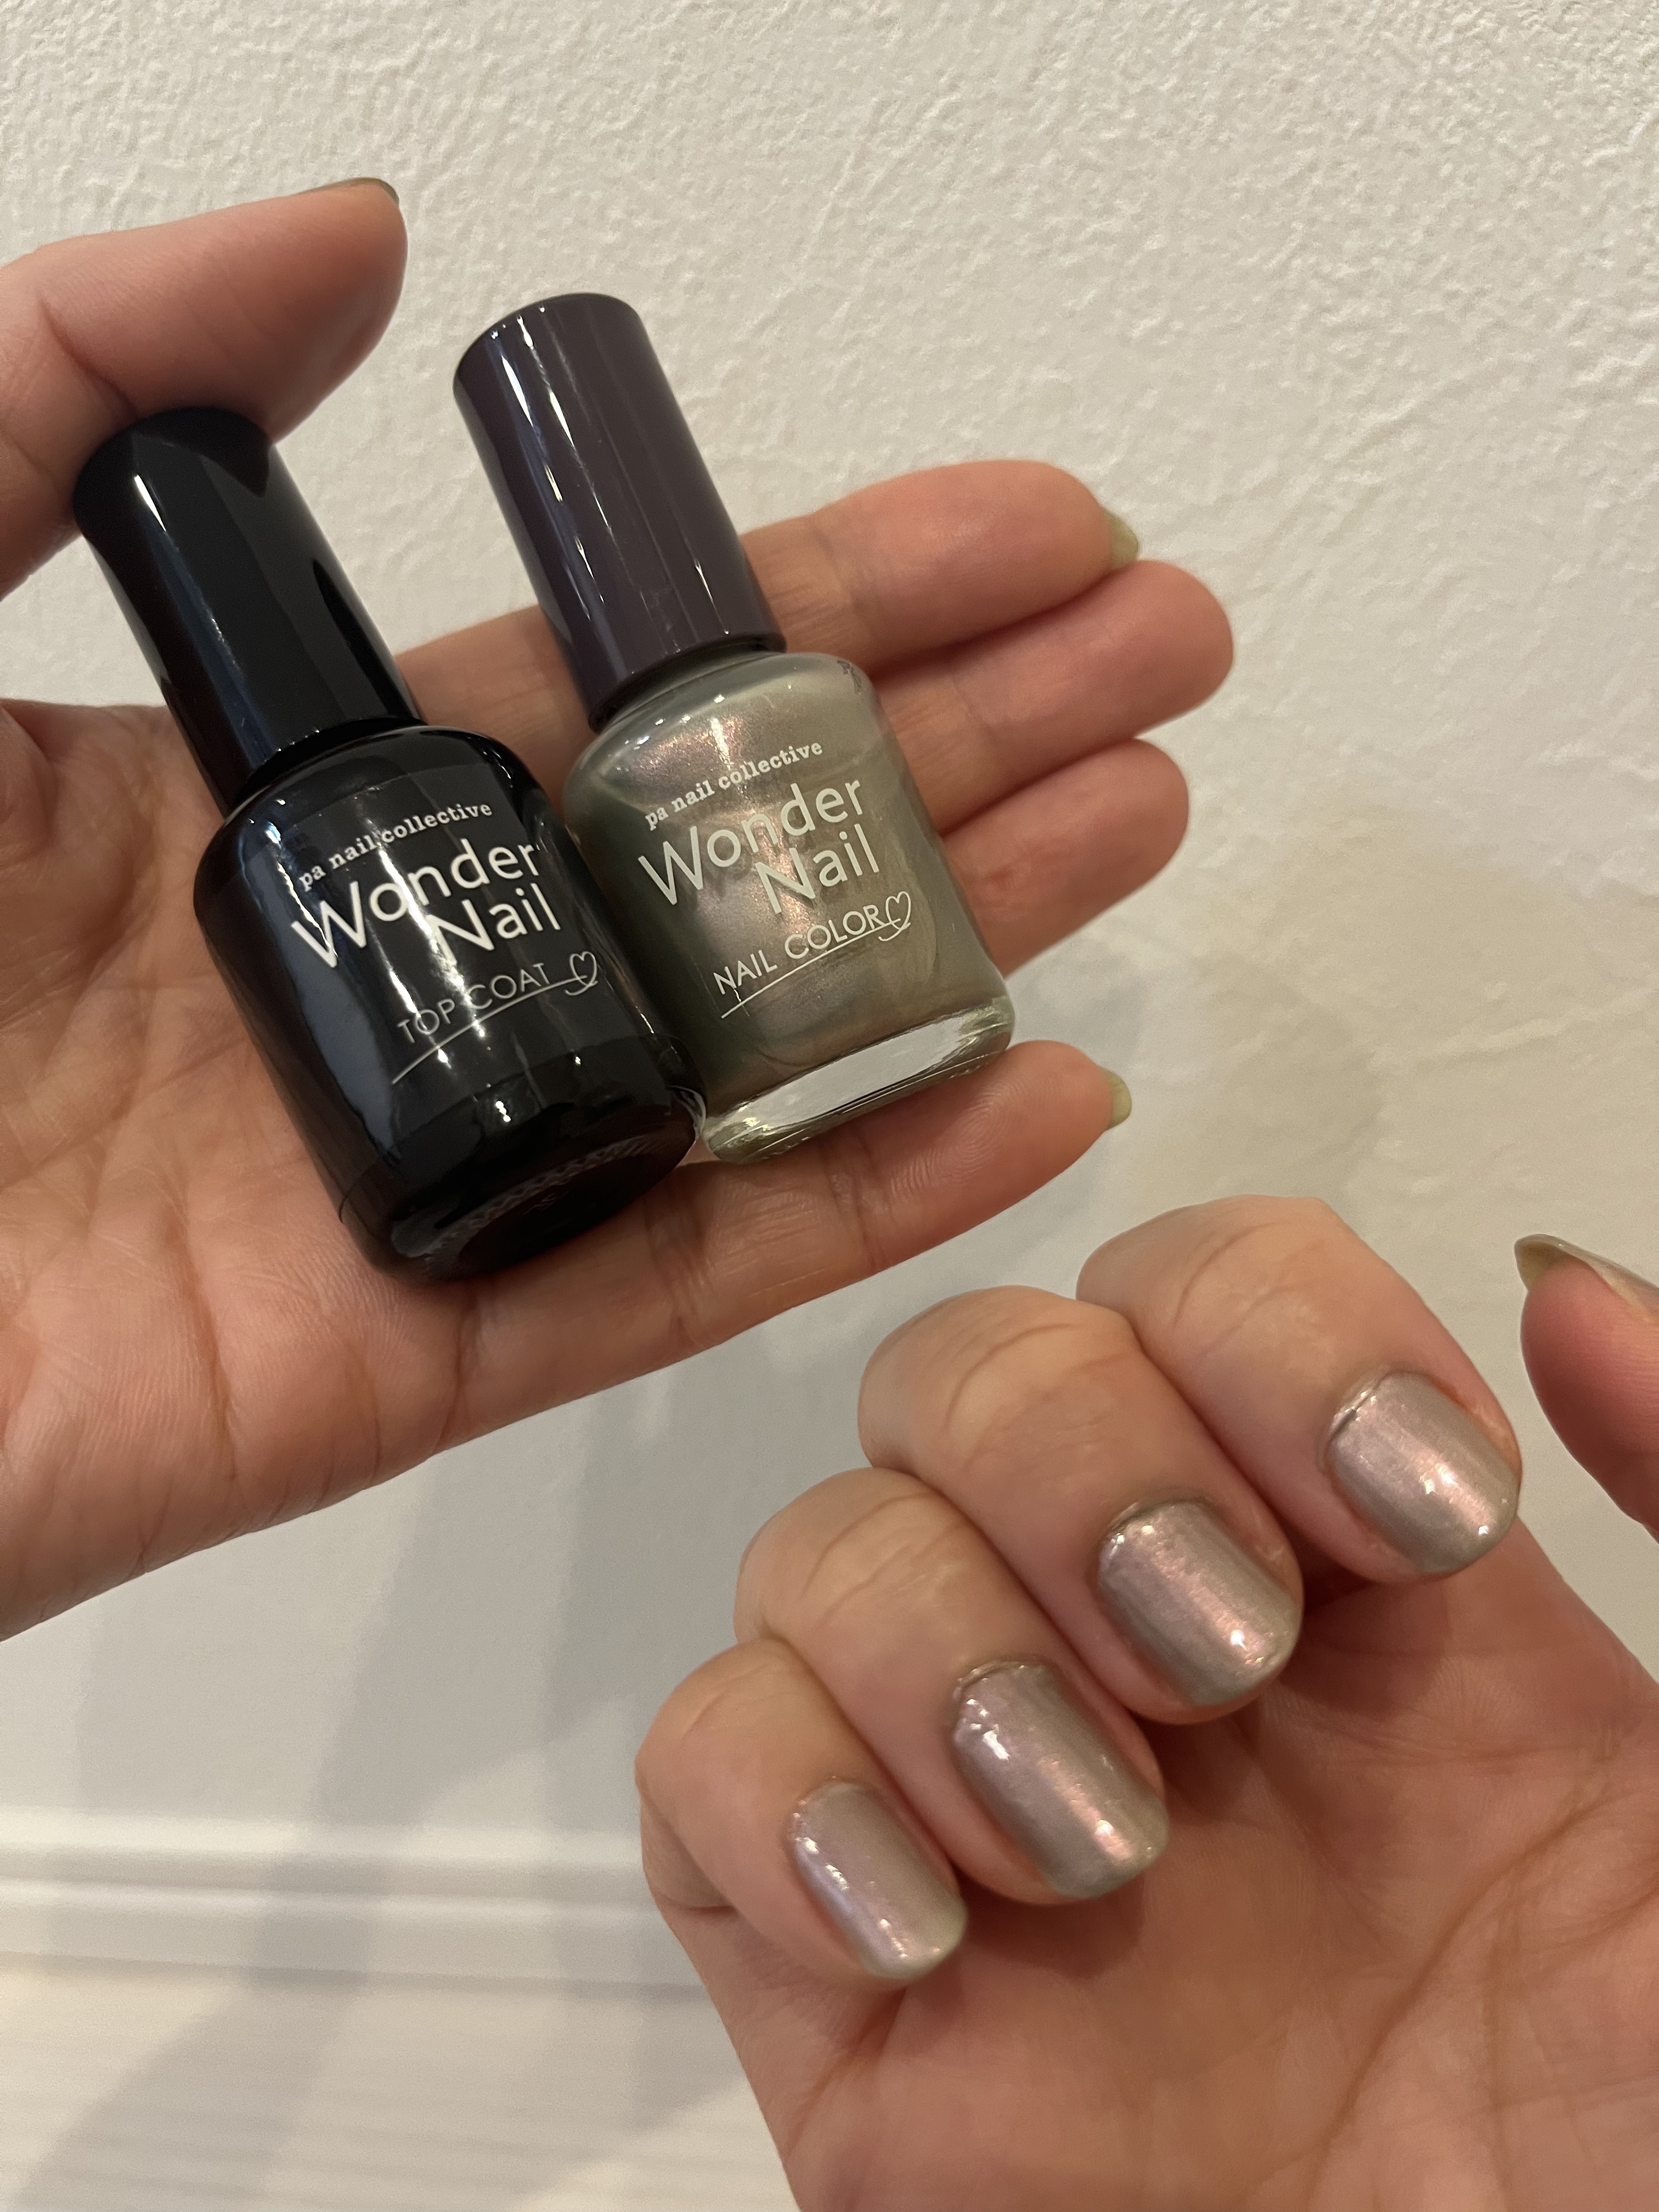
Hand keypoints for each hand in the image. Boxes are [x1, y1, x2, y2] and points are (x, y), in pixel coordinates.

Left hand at [0, 184, 1225, 1631]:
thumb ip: (85, 391)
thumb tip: (356, 245)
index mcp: (234, 798)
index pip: (586, 690)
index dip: (805, 598)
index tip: (1007, 524)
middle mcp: (347, 978)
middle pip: (702, 856)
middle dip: (943, 740)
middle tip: (1157, 654)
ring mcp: (387, 1175)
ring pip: (726, 1057)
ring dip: (943, 934)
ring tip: (1145, 814)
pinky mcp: (392, 1357)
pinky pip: (670, 1277)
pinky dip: (862, 1194)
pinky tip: (1034, 1086)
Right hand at [640, 1198, 1658, 2208]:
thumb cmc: (1648, 2144)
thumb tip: (1556, 1287)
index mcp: (1343, 1572)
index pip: (1202, 1286)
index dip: (1263, 1323)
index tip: (1398, 1521)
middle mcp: (1139, 1639)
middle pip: (971, 1365)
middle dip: (1077, 1461)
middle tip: (1222, 1655)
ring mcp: (975, 1787)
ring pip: (820, 1540)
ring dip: (938, 1639)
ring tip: (1102, 1840)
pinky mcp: (843, 1960)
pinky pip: (700, 1765)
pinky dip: (777, 1792)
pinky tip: (932, 1918)